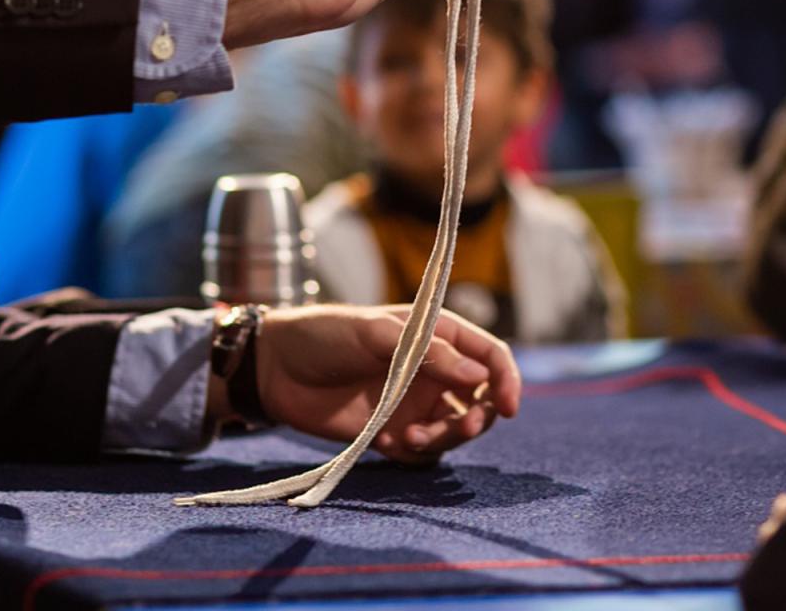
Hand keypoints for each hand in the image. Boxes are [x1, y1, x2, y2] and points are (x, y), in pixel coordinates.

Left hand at [254, 304, 520, 465]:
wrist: (276, 369)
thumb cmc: (325, 335)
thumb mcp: (376, 332)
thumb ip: (428, 352)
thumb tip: (478, 376)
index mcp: (437, 335)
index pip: (489, 356)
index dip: (506, 379)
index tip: (508, 406)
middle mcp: (433, 371)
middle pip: (480, 401)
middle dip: (476, 418)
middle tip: (458, 427)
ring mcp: (413, 403)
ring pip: (454, 431)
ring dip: (443, 439)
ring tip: (409, 435)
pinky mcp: (392, 432)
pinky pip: (421, 453)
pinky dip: (413, 453)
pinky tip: (382, 441)